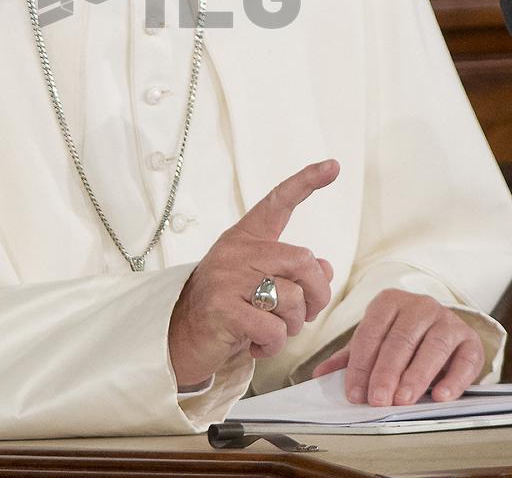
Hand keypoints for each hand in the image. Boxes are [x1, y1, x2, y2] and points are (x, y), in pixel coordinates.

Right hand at [168, 159, 338, 386]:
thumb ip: (291, 271)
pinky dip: (274, 345)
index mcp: (245, 238)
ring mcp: (227, 279)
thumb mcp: (258, 282)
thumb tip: (326, 268)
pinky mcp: (223, 310)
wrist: (178, 335)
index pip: (278, 202)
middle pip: (302, 260)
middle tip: (306, 312)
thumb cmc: (226, 307)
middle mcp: (237, 252)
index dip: (307, 182)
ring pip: (292, 300)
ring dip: (294, 326)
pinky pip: (274, 329)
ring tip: (271, 330)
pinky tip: (256, 344)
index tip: (333, 166)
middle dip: (317, 294)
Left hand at [312, 289, 484, 404]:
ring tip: (403, 400)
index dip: (361, 364)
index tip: (355, 394)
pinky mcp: (470, 340)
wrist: (445, 328)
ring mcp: (447, 320)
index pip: (371, 332)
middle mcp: (420, 305)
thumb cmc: (404, 337)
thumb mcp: (376, 340)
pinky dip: (453, 379)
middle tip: (378, 400)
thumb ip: (351, 357)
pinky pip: (464, 360)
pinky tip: (440, 396)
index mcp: (389, 301)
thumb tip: (320, 374)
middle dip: (387, 373)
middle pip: (400, 340)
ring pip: (432, 347)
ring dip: (416, 376)